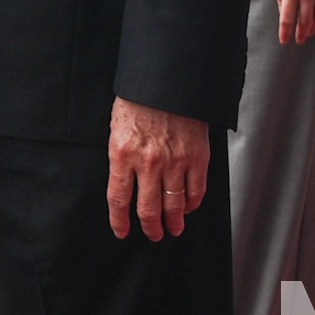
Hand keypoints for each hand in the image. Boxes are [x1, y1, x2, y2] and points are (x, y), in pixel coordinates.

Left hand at [106, 98, 208, 241]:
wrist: (167, 80)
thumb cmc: (139, 100)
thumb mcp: (117, 127)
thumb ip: (121, 157)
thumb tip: (124, 183)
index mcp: (122, 153)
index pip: (118, 199)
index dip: (120, 221)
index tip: (122, 231)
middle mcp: (148, 162)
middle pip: (148, 209)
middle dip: (150, 227)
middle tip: (153, 234)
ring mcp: (175, 162)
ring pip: (174, 205)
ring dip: (174, 221)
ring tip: (173, 228)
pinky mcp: (197, 158)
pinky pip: (196, 190)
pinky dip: (193, 203)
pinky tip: (189, 208)